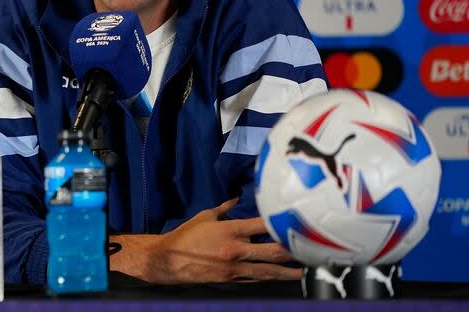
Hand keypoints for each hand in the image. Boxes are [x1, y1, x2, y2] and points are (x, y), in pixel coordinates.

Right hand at [110, 198, 301, 283]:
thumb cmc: (186, 235)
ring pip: (268, 270)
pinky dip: (269, 278)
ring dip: (288, 271)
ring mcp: (235, 267)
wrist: (169, 260)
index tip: (295, 220)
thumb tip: (236, 201)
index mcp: (230, 230)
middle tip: (310, 250)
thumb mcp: (205, 216)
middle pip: (272, 251)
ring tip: (305, 271)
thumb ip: (224, 209)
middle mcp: (236, 249)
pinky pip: (255, 278)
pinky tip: (280, 278)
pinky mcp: (231, 279)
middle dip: (292, 251)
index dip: (280, 223)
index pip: (261, 224)